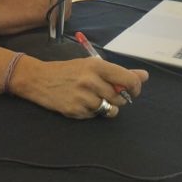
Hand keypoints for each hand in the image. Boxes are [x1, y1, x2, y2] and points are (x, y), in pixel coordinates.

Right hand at [10, 56, 148, 118]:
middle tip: (104, 93)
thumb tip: (144, 76)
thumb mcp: (90, 66)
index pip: (128, 80)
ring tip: (91, 98)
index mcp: (96, 66)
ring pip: (110, 109)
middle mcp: (91, 81)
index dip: (135, 88)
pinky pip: (94, 116)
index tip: (132, 91)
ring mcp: (83, 97)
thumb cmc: (66, 70)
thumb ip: (118, 72)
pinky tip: (79, 103)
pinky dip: (91, 112)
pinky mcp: (75, 110)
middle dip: (117, 98)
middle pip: (120, 98)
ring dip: (105, 107)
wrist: (37, 79)